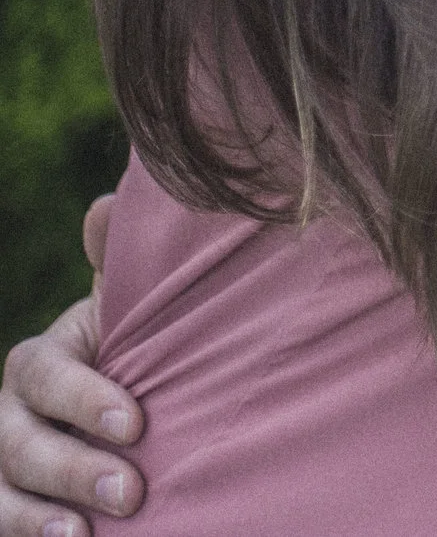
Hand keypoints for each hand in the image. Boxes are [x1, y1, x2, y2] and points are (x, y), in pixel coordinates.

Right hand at [0, 196, 144, 536]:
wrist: (147, 418)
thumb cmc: (146, 356)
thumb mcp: (135, 316)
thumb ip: (122, 271)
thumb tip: (104, 207)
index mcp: (41, 361)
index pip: (44, 375)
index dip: (84, 399)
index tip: (138, 424)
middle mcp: (9, 415)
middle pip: (18, 443)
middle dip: (71, 467)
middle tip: (130, 491)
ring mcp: (4, 467)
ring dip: (35, 517)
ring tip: (81, 535)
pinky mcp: (11, 506)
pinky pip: (2, 527)